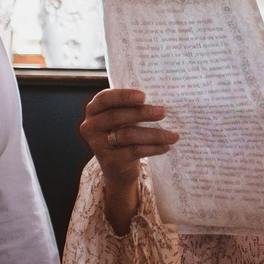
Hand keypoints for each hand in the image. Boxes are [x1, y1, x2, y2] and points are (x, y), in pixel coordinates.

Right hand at [77, 89, 176, 229]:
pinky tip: (165, 146)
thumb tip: (161, 99)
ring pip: (127, 135)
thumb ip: (132, 107)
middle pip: (116, 117)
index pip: (105, 98)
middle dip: (142, 113)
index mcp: (94, 110)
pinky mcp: (110, 161)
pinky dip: (152, 148)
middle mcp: (91, 127)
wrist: (117, 166)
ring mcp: (98, 145)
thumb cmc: (122, 133)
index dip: (123, 96)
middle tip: (163, 112)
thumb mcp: (122, 118)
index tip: (143, 96)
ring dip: (153, 134)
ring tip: (172, 135)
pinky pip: (133, 152)